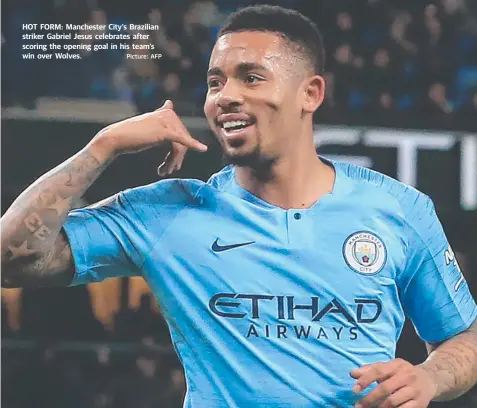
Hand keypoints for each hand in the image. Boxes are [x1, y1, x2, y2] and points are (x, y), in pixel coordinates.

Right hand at [91, 100, 206, 174]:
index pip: (181, 133)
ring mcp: (167, 122)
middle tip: (167, 171)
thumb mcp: (150, 124)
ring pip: (181, 145)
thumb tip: (170, 103)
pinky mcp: (165, 131)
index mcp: (166, 112)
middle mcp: (168, 114)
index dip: (180, 149)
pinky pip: (181, 141)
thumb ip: (162, 118)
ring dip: (174, 161)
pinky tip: (203, 149)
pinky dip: (193, 145)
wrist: (116, 138)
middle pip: (183, 140)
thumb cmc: (131, 135)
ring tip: (165, 171)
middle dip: (176, 158)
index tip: (174, 165)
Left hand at [350, 358, 437, 407]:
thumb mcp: (388, 367)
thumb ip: (370, 370)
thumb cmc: (402, 373)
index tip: (355, 389)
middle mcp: (406, 376)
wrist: (429, 379)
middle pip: (385, 388)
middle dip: (369, 398)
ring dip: (379, 407)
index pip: (378, 370)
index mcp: (396, 364)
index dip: (365, 380)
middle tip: (358, 405)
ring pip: (393, 401)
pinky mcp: (420, 403)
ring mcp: (414, 390)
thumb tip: (352, 373)